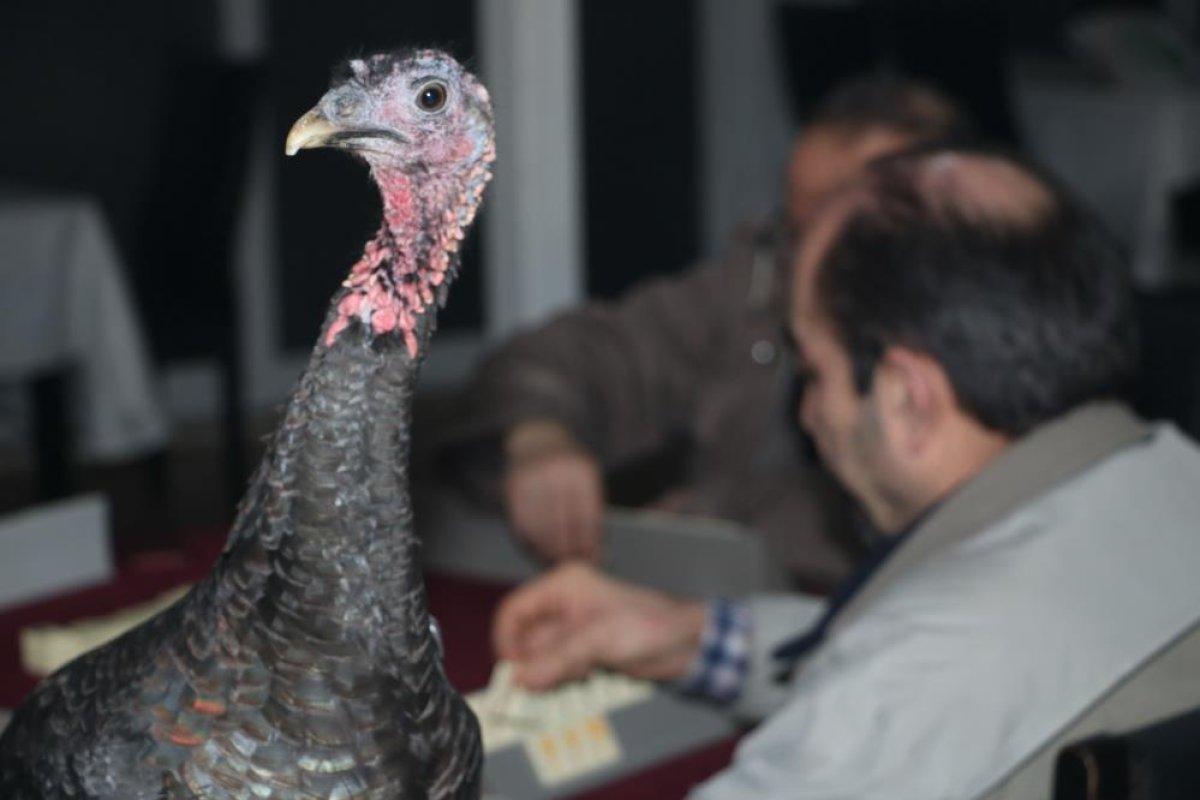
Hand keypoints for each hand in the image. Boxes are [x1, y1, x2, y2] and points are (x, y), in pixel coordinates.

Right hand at [492, 562, 706, 690]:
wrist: (687, 644)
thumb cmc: (648, 627)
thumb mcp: (599, 640)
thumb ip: (558, 658)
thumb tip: (519, 679)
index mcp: (562, 586)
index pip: (514, 612)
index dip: (508, 642)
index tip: (514, 672)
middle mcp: (561, 604)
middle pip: (525, 639)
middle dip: (537, 663)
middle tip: (563, 671)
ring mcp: (571, 629)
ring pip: (540, 658)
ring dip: (554, 672)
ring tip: (585, 670)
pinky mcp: (582, 650)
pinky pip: (558, 668)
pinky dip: (566, 677)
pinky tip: (591, 674)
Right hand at [503, 420, 604, 561]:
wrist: (537, 439)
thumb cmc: (569, 469)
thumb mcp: (587, 480)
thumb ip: (593, 514)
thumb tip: (600, 556)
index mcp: (583, 472)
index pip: (588, 518)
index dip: (588, 545)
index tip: (589, 562)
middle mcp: (557, 473)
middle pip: (564, 525)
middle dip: (568, 551)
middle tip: (570, 568)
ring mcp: (533, 479)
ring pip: (541, 528)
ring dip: (547, 552)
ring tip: (553, 565)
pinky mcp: (513, 486)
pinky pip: (521, 524)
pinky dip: (529, 543)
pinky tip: (536, 553)